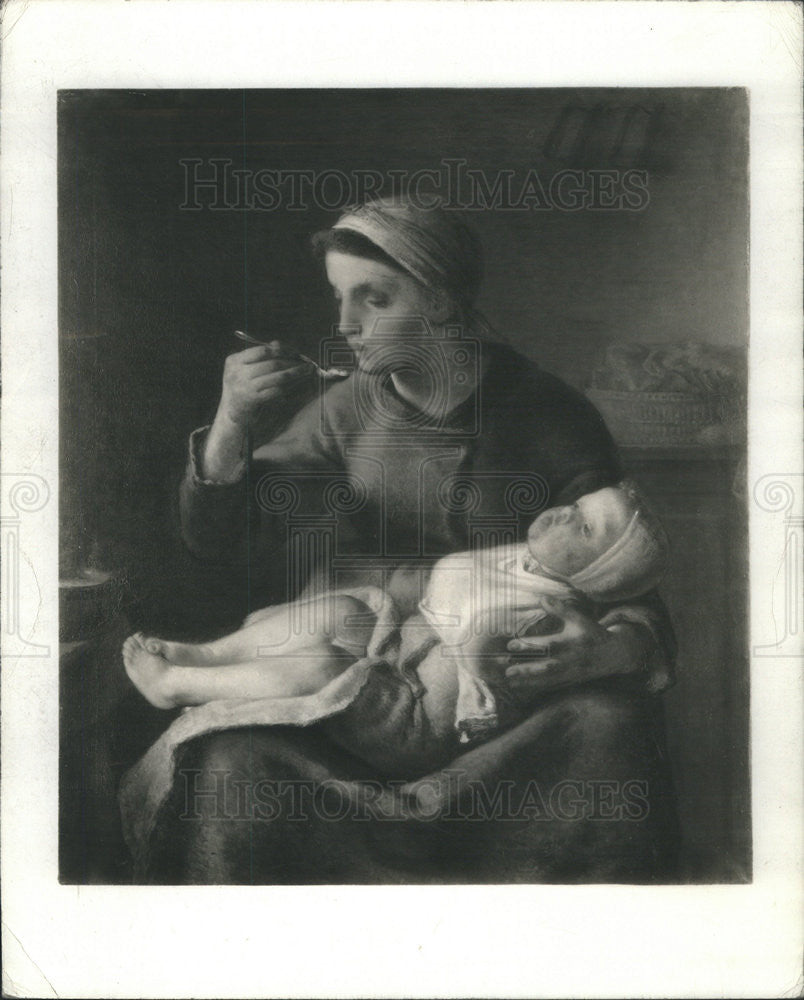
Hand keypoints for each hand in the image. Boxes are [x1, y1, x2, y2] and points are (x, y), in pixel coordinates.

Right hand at [218, 341, 312, 427]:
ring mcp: (244, 387)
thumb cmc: (241, 388)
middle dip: (293, 363)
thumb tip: (279, 345)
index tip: (296, 353)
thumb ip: (258, 357)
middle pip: (272, 364)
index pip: (263, 351)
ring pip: (277, 377)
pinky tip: (298, 385)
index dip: (282, 350)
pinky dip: (290, 387)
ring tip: (307, 372)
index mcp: (234, 361)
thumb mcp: (243, 370)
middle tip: (308, 364)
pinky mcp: (252, 401)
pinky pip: (276, 391)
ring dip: (296, 374)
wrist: (231, 414)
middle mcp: (237, 373)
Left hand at [504, 597, 647, 693]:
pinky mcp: (571, 681)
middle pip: (546, 667)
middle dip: (527, 669)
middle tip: (507, 669)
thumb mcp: (579, 618)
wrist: (614, 654)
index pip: (548, 645)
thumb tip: (541, 598)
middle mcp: (571, 660)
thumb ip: (560, 608)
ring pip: (548, 680)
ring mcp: (571, 673)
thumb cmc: (593, 633)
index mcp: (572, 643)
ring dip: (528, 681)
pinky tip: (522, 687)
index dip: (529, 645)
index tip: (510, 645)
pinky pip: (552, 687)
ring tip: (509, 680)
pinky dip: (537, 687)